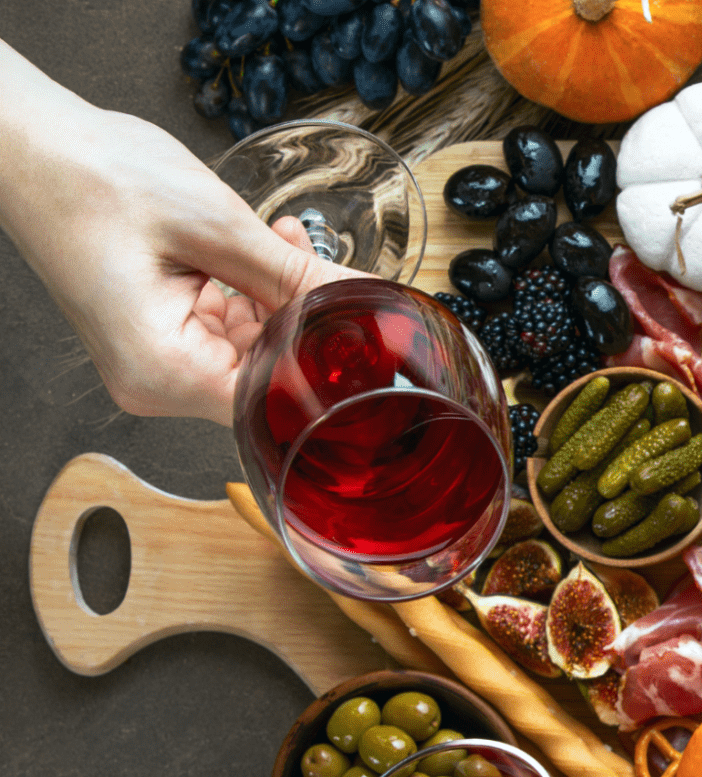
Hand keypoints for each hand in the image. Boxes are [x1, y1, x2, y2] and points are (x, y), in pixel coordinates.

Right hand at [0, 43, 362, 423]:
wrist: (31, 145)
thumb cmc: (91, 178)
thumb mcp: (216, 225)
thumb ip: (297, 277)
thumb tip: (363, 304)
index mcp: (162, 370)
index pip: (274, 404)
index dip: (328, 371)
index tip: (366, 335)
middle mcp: (155, 380)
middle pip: (268, 377)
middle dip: (306, 322)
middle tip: (329, 268)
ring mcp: (156, 359)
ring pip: (254, 348)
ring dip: (281, 298)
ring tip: (286, 239)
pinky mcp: (159, 333)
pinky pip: (225, 327)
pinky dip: (252, 291)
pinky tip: (265, 247)